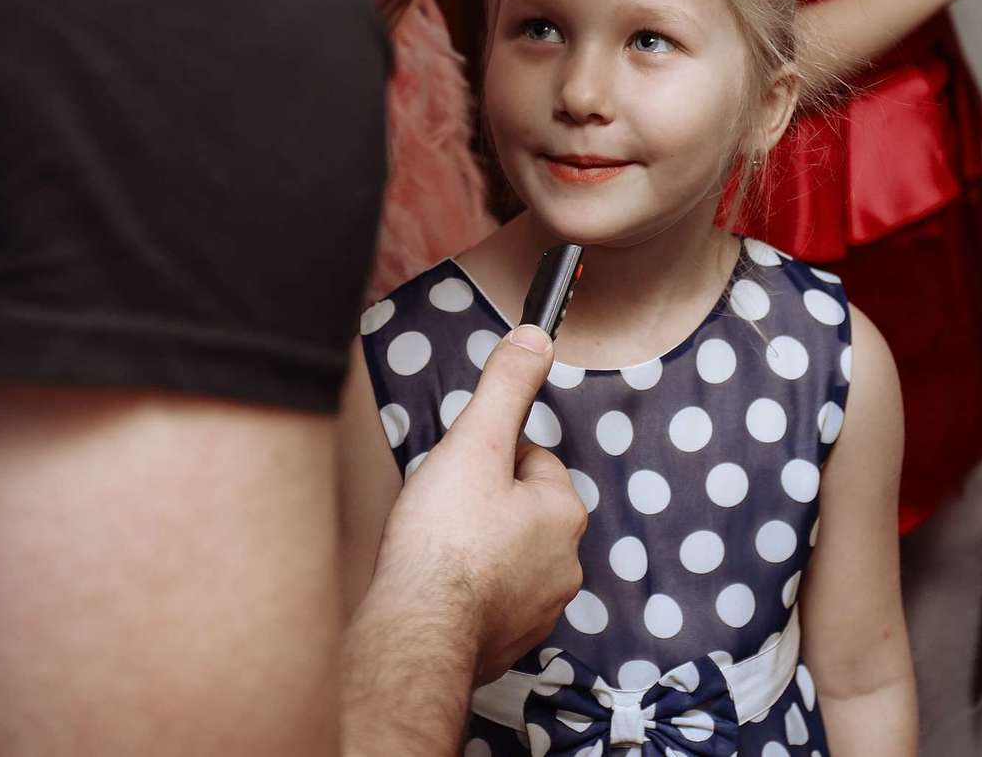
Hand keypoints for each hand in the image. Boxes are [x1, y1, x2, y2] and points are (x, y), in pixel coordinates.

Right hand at [364, 325, 587, 684]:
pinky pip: (492, 599)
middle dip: (485, 504)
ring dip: (478, 548)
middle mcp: (566, 564)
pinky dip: (469, 590)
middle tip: (442, 511)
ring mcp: (540, 609)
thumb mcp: (475, 443)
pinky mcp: (509, 643)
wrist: (416, 633)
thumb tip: (536, 338)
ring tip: (436, 549)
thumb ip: (506, 388)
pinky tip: (438, 587)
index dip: (489, 458)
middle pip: (522, 508)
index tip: (459, 472)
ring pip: (508, 554)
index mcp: (564, 513)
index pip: (534, 460)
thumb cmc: (443, 541)